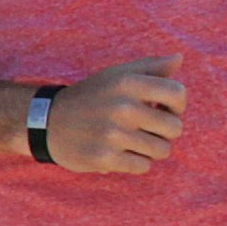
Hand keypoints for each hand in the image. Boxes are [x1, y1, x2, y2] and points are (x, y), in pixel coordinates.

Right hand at [43, 55, 186, 173]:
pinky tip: (122, 153)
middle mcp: (123, 107)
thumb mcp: (116, 75)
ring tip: (136, 142)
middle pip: (175, 127)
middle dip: (166, 131)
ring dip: (152, 149)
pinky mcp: (105, 158)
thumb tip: (179, 59)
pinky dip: (136, 163)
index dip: (177, 105)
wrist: (47, 122)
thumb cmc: (91, 97)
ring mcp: (114, 134)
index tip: (164, 109)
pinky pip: (143, 166)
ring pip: (161, 150)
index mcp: (128, 83)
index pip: (178, 94)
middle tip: (149, 130)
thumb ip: (149, 67)